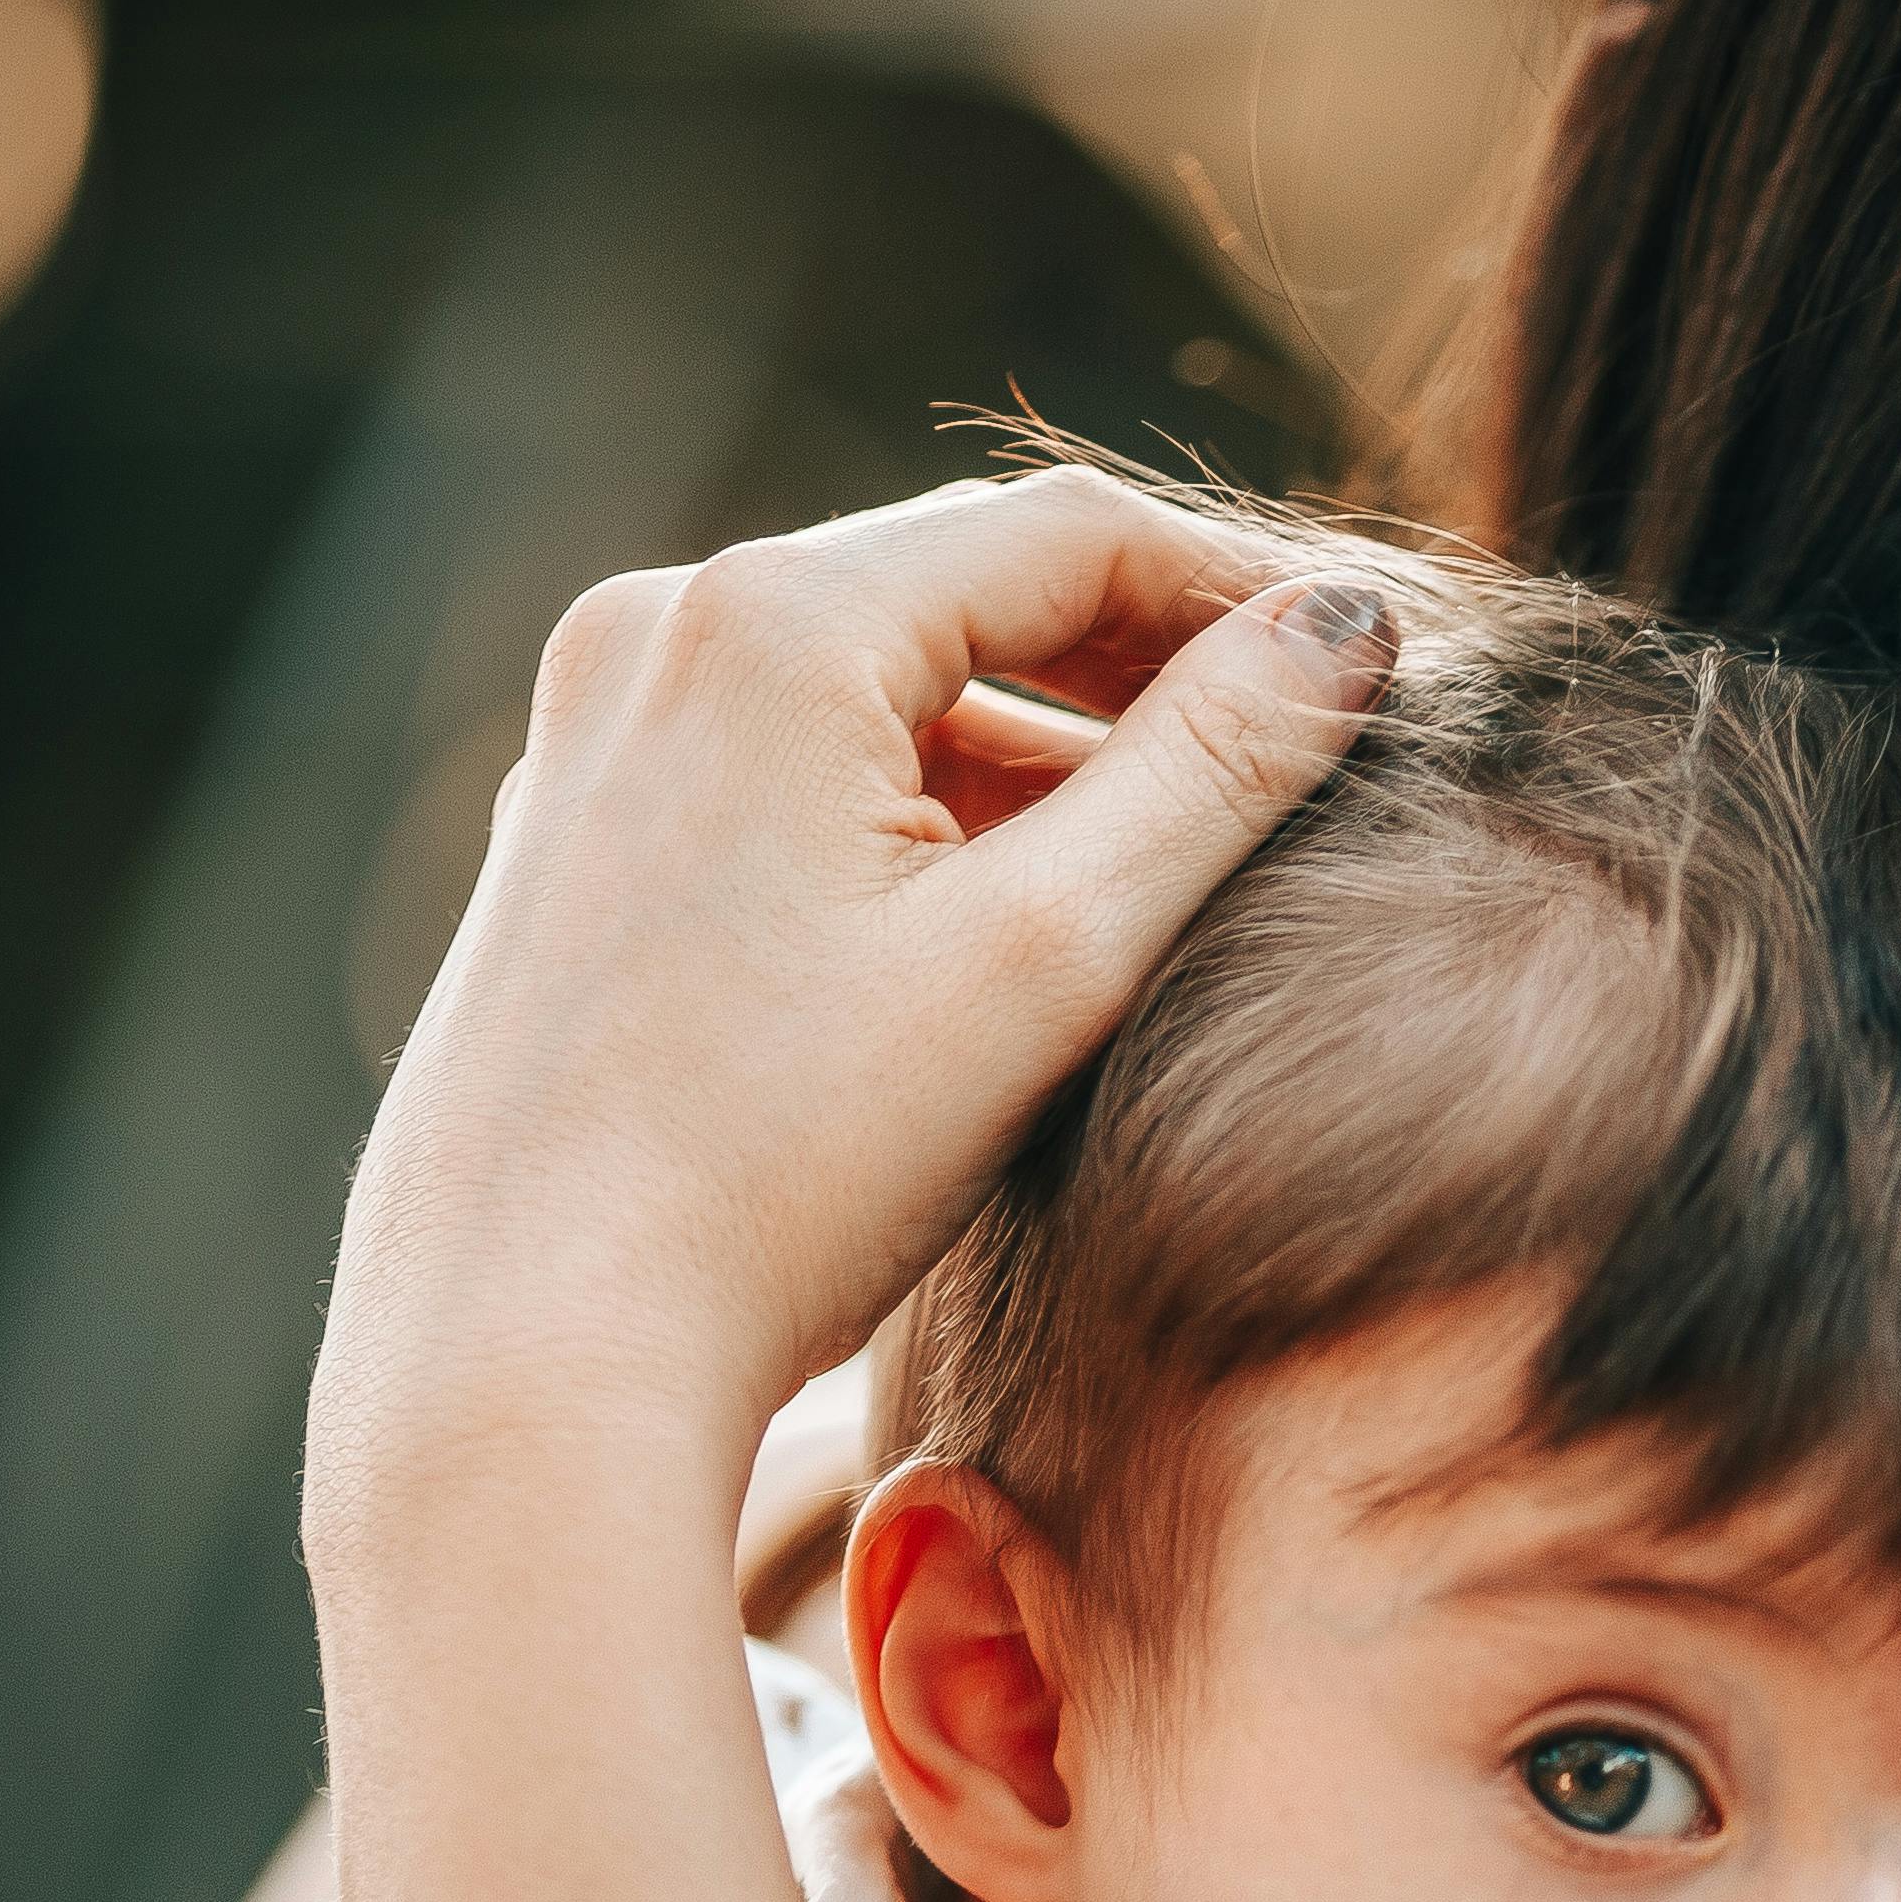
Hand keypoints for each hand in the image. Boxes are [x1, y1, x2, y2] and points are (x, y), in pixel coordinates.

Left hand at [305, 468, 1393, 1573]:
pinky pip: (781, 775)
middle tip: (1298, 760)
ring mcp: (588, 742)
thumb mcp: (1045, 962)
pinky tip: (999, 939)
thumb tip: (1345, 628)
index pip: (1068, 534)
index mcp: (768, 624)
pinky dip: (912, 818)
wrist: (525, 1368)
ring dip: (1033, 756)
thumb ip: (1212, 774)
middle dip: (1140, 670)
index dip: (1244, 593)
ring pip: (875, 693)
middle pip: (964, 594)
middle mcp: (652, 637)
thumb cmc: (782, 1176)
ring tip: (1169, 871)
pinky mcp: (565, 849)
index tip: (1375, 677)